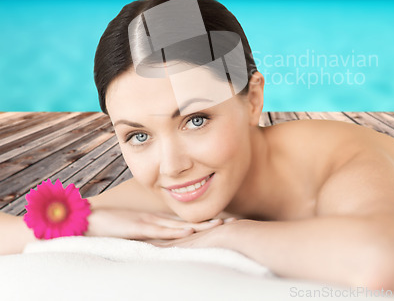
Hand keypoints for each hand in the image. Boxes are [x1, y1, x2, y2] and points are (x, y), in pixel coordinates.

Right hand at [86, 207, 227, 240]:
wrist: (86, 220)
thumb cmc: (109, 228)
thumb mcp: (132, 235)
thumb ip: (146, 239)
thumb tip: (161, 249)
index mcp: (155, 222)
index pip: (184, 223)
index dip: (203, 223)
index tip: (222, 222)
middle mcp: (156, 220)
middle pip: (188, 222)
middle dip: (209, 222)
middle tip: (231, 221)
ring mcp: (148, 222)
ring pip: (179, 224)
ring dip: (199, 225)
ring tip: (220, 224)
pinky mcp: (137, 226)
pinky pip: (159, 230)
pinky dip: (175, 232)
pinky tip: (188, 232)